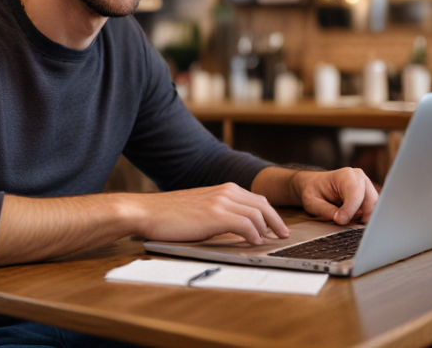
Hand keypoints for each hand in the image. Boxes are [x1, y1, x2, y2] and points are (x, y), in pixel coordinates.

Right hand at [131, 182, 289, 244]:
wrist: (148, 212)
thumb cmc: (169, 214)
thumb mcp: (200, 207)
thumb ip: (219, 211)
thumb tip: (237, 227)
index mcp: (222, 188)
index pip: (256, 198)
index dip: (270, 213)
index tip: (277, 226)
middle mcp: (225, 191)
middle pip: (262, 204)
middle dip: (276, 220)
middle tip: (282, 234)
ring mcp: (221, 202)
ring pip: (257, 214)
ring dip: (267, 229)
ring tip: (271, 242)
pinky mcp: (216, 215)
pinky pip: (246, 225)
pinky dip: (254, 234)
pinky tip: (255, 243)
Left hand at [291, 167, 377, 224]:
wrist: (314, 186)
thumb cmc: (313, 191)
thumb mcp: (312, 202)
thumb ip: (326, 210)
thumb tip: (342, 220)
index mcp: (344, 175)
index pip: (354, 192)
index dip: (349, 209)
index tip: (340, 220)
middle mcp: (359, 178)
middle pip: (370, 200)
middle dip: (360, 215)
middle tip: (346, 224)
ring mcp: (366, 186)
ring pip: (374, 207)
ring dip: (363, 217)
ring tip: (347, 221)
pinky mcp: (368, 196)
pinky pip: (374, 211)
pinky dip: (365, 218)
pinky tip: (352, 220)